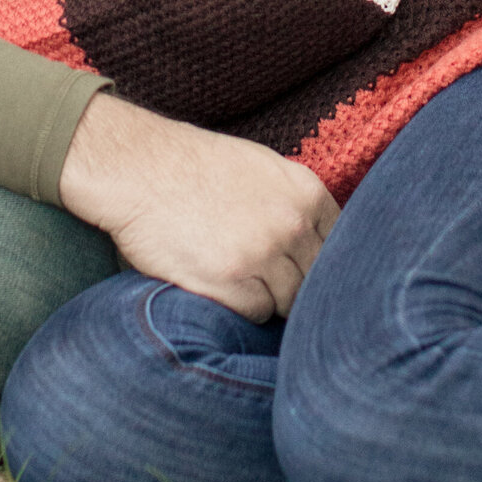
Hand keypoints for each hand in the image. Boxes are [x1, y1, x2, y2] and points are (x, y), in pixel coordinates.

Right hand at [57, 92, 336, 324]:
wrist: (137, 168)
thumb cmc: (194, 166)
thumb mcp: (261, 168)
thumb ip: (297, 204)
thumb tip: (325, 244)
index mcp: (306, 192)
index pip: (345, 247)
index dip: (328, 264)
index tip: (310, 271)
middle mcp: (291, 223)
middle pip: (319, 280)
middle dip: (301, 286)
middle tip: (273, 282)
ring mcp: (262, 254)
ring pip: (290, 301)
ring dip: (268, 297)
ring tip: (239, 276)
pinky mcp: (230, 282)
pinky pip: (255, 314)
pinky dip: (239, 306)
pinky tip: (217, 281)